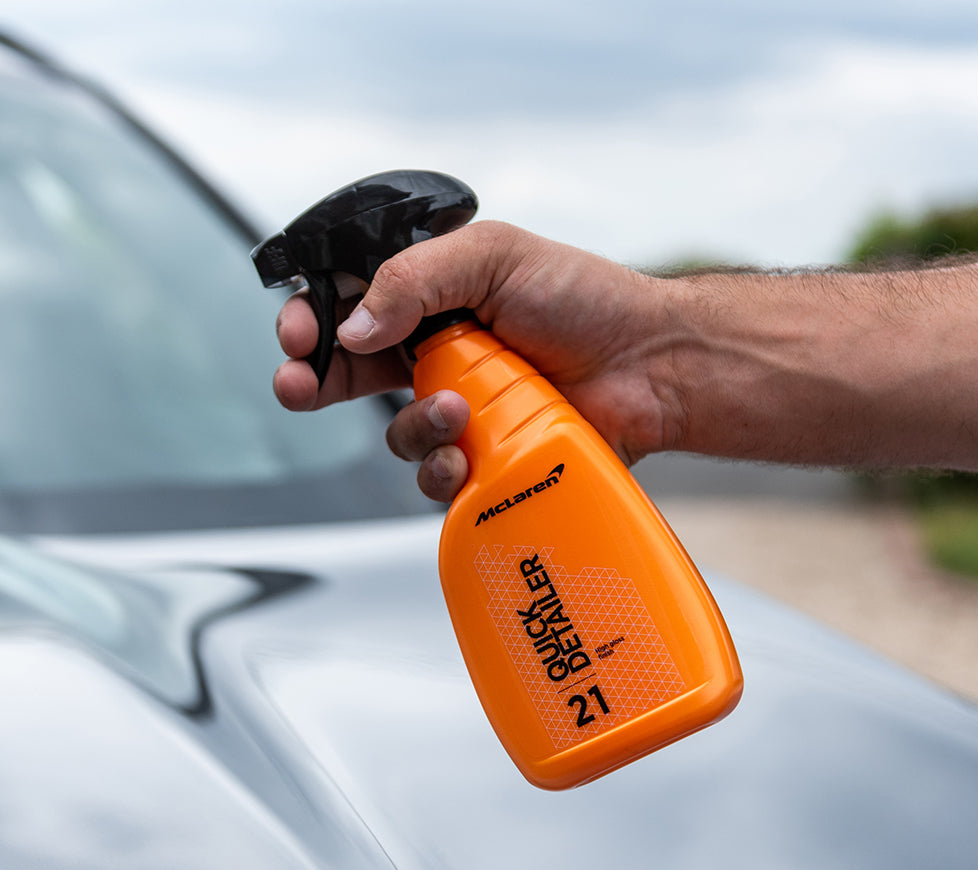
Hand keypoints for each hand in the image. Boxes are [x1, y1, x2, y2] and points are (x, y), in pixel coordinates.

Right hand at [274, 221, 682, 500]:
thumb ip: (414, 279)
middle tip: (298, 385)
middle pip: (350, 374)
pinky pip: (436, 475)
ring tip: (454, 410)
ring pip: (397, 431)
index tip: (296, 335)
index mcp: (434, 299)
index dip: (314, 322)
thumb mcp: (493, 256)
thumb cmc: (584, 299)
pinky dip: (440, 470)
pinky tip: (465, 456)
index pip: (351, 307)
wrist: (650, 363)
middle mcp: (440, 355)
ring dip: (412, 425)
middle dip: (314, 380)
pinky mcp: (486, 456)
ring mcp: (462, 408)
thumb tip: (353, 325)